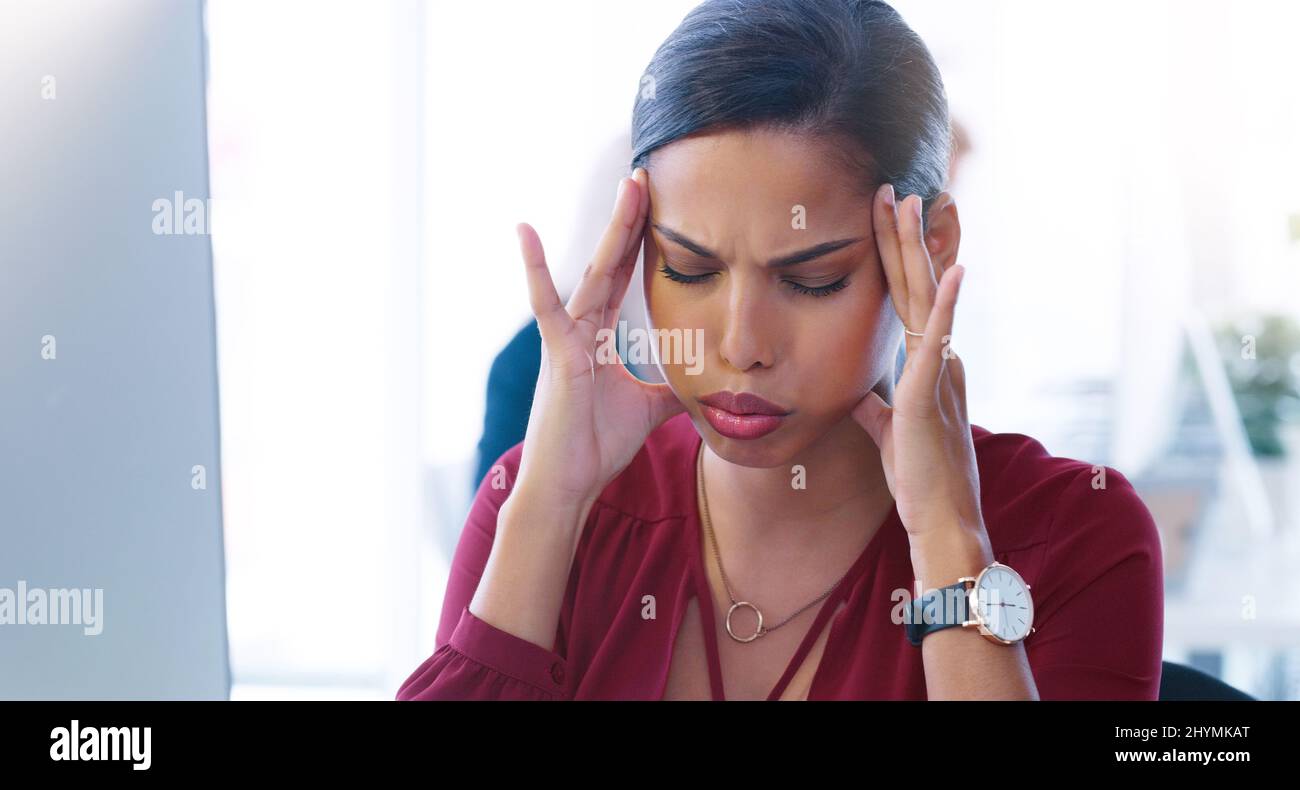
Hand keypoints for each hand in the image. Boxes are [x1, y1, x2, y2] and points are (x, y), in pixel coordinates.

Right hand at [513, 168, 684, 508]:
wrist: (568, 484)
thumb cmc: (598, 446)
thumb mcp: (650, 409)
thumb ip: (673, 387)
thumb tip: (706, 382)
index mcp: (599, 336)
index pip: (625, 277)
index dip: (642, 240)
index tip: (658, 202)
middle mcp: (581, 327)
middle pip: (613, 262)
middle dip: (631, 219)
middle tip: (647, 174)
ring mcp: (567, 336)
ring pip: (595, 272)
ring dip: (613, 229)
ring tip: (629, 186)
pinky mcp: (558, 352)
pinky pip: (547, 305)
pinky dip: (535, 269)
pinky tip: (525, 230)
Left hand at [851, 186, 983, 537]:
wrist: (941, 520)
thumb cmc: (919, 480)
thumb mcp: (890, 433)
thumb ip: (877, 408)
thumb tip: (861, 393)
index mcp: (927, 365)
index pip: (907, 301)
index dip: (896, 260)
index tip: (885, 219)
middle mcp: (938, 359)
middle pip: (917, 286)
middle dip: (903, 237)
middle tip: (893, 189)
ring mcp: (938, 373)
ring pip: (928, 299)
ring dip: (920, 249)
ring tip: (912, 202)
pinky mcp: (932, 394)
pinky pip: (941, 340)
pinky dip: (949, 303)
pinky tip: (954, 267)